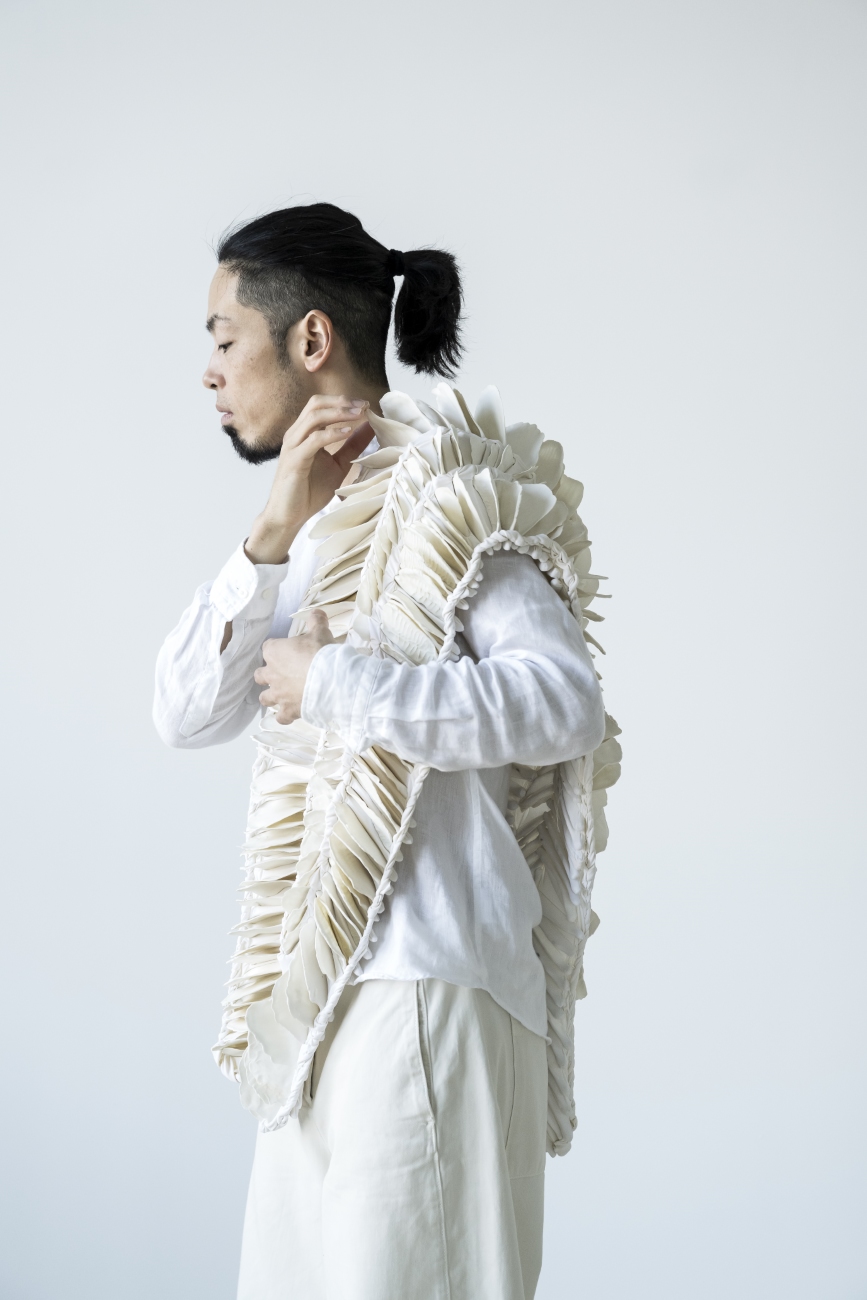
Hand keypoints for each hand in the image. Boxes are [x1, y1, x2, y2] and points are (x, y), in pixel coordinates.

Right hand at [245, 396, 374, 563]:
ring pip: (314, 417)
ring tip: (359, 415)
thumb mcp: (338, 464)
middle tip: (364, 405)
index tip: (366, 404)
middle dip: (341, 402)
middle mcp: (295, 435)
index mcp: (303, 433)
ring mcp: (292, 446)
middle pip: (315, 404)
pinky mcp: (294, 460)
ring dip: (339, 413)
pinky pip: (313, 440)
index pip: (321, 405)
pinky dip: (332, 433)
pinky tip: (348, 432)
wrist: (289, 516)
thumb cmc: (309, 491)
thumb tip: (370, 427)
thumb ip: (352, 446)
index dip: (343, 401)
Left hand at [253, 609, 333, 724]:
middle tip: (284, 672)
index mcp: (274, 652)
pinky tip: (291, 713)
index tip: (289, 649)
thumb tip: (318, 613)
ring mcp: (278, 694)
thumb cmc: (321, 653)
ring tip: (282, 695)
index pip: (268, 647)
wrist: (330, 681)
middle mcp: (271, 674)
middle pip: (260, 674)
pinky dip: (285, 716)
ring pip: (265, 697)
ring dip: (271, 696)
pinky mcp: (288, 710)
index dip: (277, 648)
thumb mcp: (320, 632)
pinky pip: (281, 717)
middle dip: (268, 674)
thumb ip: (316, 621)